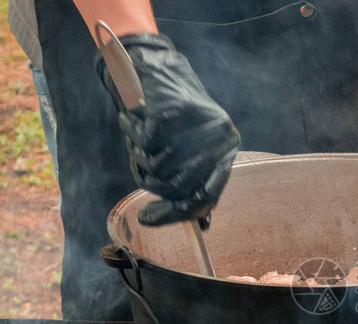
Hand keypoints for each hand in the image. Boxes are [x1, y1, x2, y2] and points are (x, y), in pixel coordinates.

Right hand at [95, 34, 239, 225]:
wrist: (158, 65)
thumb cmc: (173, 113)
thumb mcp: (190, 147)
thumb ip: (195, 180)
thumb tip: (200, 224)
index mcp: (226, 149)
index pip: (208, 195)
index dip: (180, 213)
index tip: (149, 219)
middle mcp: (218, 138)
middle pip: (180, 188)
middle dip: (154, 191)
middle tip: (140, 179)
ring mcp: (196, 127)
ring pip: (158, 167)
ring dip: (139, 157)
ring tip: (137, 138)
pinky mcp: (172, 114)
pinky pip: (144, 144)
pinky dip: (132, 134)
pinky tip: (131, 119)